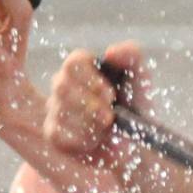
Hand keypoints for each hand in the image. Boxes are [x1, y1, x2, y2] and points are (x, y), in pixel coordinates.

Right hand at [40, 42, 146, 162]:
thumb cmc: (134, 105)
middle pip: (62, 87)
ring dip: (90, 125)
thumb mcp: (140, 79)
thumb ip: (131, 56)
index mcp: (82, 66)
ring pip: (61, 113)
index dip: (92, 79)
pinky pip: (59, 135)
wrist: (135, 141)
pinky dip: (83, 140)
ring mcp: (54, 108)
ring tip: (107, 130)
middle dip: (90, 105)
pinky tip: (96, 141)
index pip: (74, 62)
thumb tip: (110, 52)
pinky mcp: (53, 134)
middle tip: (110, 117)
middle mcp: (63, 84)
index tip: (111, 95)